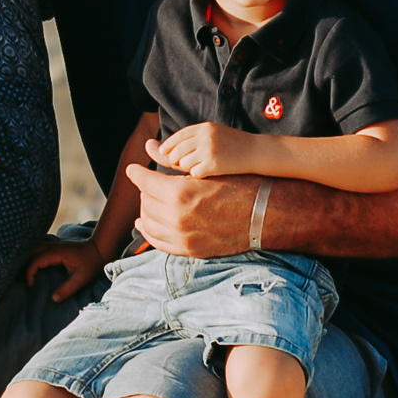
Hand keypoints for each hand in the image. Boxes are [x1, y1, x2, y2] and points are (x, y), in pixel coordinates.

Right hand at [24, 235, 109, 301]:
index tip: (31, 286)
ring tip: (22, 267)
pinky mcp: (56, 242)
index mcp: (56, 252)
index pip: (35, 261)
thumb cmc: (92, 263)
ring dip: (26, 254)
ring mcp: (54, 242)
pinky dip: (33, 249)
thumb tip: (53, 299)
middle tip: (20, 276)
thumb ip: (67, 289)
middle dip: (22, 262)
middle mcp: (53, 244)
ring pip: (34, 244)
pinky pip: (40, 243)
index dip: (29, 273)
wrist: (101, 248)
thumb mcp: (81, 279)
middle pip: (30, 249)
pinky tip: (31, 256)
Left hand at [122, 163, 256, 257]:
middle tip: (147, 183)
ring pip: (149, 224)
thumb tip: (150, 147)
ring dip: (146, 211)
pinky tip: (147, 224)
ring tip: (148, 202)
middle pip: (146, 202)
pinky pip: (159, 242)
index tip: (132, 169)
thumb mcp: (207, 171)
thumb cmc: (239, 186)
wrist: (264, 215)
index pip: (145, 182)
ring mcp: (182, 237)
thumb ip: (174, 165)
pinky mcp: (189, 250)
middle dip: (144, 191)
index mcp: (180, 194)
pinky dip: (149, 232)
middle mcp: (177, 218)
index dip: (137, 173)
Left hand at [145, 122, 252, 179]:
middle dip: (175, 161)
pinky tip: (210, 174)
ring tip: (203, 168)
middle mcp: (204, 136)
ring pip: (184, 164)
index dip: (168, 147)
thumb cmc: (233, 145)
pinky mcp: (214, 164)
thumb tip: (156, 148)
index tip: (164, 154)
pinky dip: (199, 176)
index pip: (177, 137)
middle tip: (183, 166)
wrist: (257, 152)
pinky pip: (194, 174)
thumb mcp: (213, 135)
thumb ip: (189, 140)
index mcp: (203, 127)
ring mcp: (209, 150)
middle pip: (176, 152)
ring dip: (189, 169)